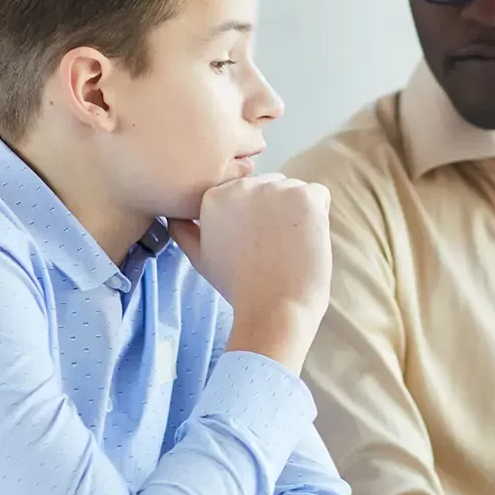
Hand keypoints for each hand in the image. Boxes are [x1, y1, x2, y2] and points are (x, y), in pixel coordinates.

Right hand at [169, 172, 331, 373]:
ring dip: (298, 214)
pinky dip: (319, 216)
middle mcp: (242, 185)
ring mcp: (275, 188)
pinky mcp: (305, 196)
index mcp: (213, 196)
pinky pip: (319, 195)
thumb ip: (186, 232)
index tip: (254, 245)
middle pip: (272, 186)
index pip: (247, 191)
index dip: (257, 219)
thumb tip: (175, 217)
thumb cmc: (239, 287)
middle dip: (277, 211)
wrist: (272, 309)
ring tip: (288, 247)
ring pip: (296, 190)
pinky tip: (305, 242)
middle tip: (272, 248)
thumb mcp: (200, 258)